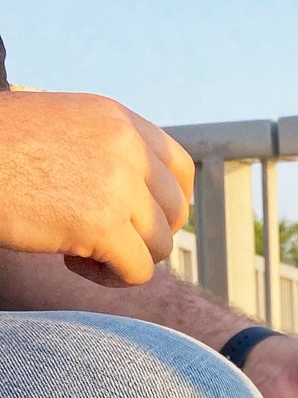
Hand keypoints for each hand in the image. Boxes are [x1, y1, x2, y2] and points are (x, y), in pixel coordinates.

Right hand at [0, 91, 192, 285]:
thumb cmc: (1, 151)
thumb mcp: (63, 132)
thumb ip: (107, 154)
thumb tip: (148, 206)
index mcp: (117, 119)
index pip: (180, 167)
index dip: (171, 202)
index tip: (145, 219)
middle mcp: (125, 146)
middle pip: (175, 211)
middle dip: (146, 234)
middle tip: (103, 239)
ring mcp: (117, 184)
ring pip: (160, 244)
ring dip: (126, 257)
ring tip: (81, 251)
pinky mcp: (101, 224)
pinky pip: (138, 271)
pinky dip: (111, 278)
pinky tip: (72, 263)